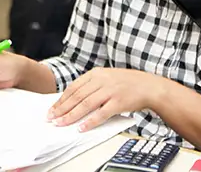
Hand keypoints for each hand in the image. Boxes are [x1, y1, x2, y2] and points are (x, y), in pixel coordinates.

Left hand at [47, 67, 162, 130]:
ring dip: (71, 116)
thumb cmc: (128, 83)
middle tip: (51, 119)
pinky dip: (89, 122)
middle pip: (77, 96)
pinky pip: (101, 114)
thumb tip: (73, 99)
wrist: (148, 86)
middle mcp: (102, 80)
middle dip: (62, 109)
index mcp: (97, 73)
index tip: (52, 109)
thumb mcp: (108, 77)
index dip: (61, 99)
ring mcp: (110, 91)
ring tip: (61, 124)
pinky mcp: (118, 102)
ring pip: (85, 105)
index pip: (74, 87)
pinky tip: (81, 128)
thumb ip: (92, 85)